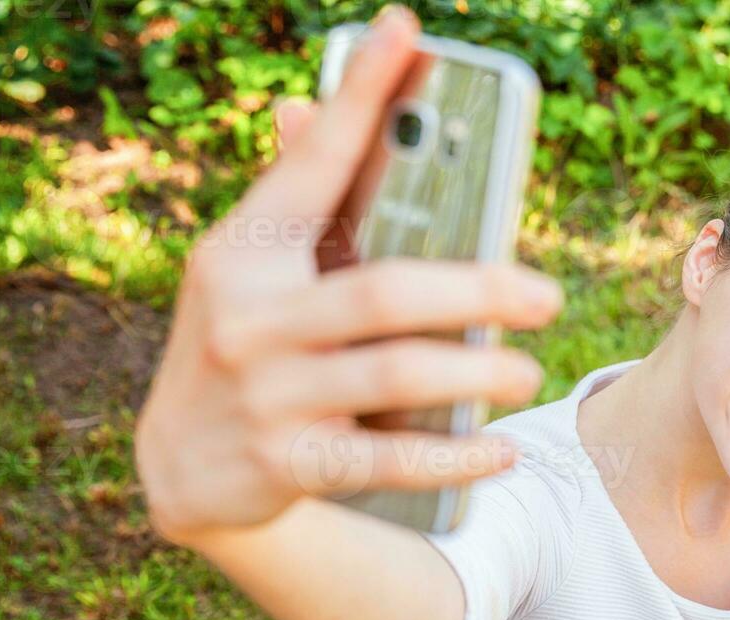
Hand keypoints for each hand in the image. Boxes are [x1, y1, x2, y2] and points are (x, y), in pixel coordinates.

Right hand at [134, 8, 561, 545]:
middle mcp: (247, 317)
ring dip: (477, 374)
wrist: (183, 467)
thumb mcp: (256, 270)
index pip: (314, 164)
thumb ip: (298, 200)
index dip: (363, 98)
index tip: (408, 30)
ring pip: (395, 376)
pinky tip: (500, 449)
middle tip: (546, 296)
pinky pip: (387, 461)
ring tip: (528, 371)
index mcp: (246, 251)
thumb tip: (310, 107)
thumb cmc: (248, 343)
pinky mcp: (284, 466)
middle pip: (384, 291)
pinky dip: (452, 454)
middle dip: (480, 289)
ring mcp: (264, 395)